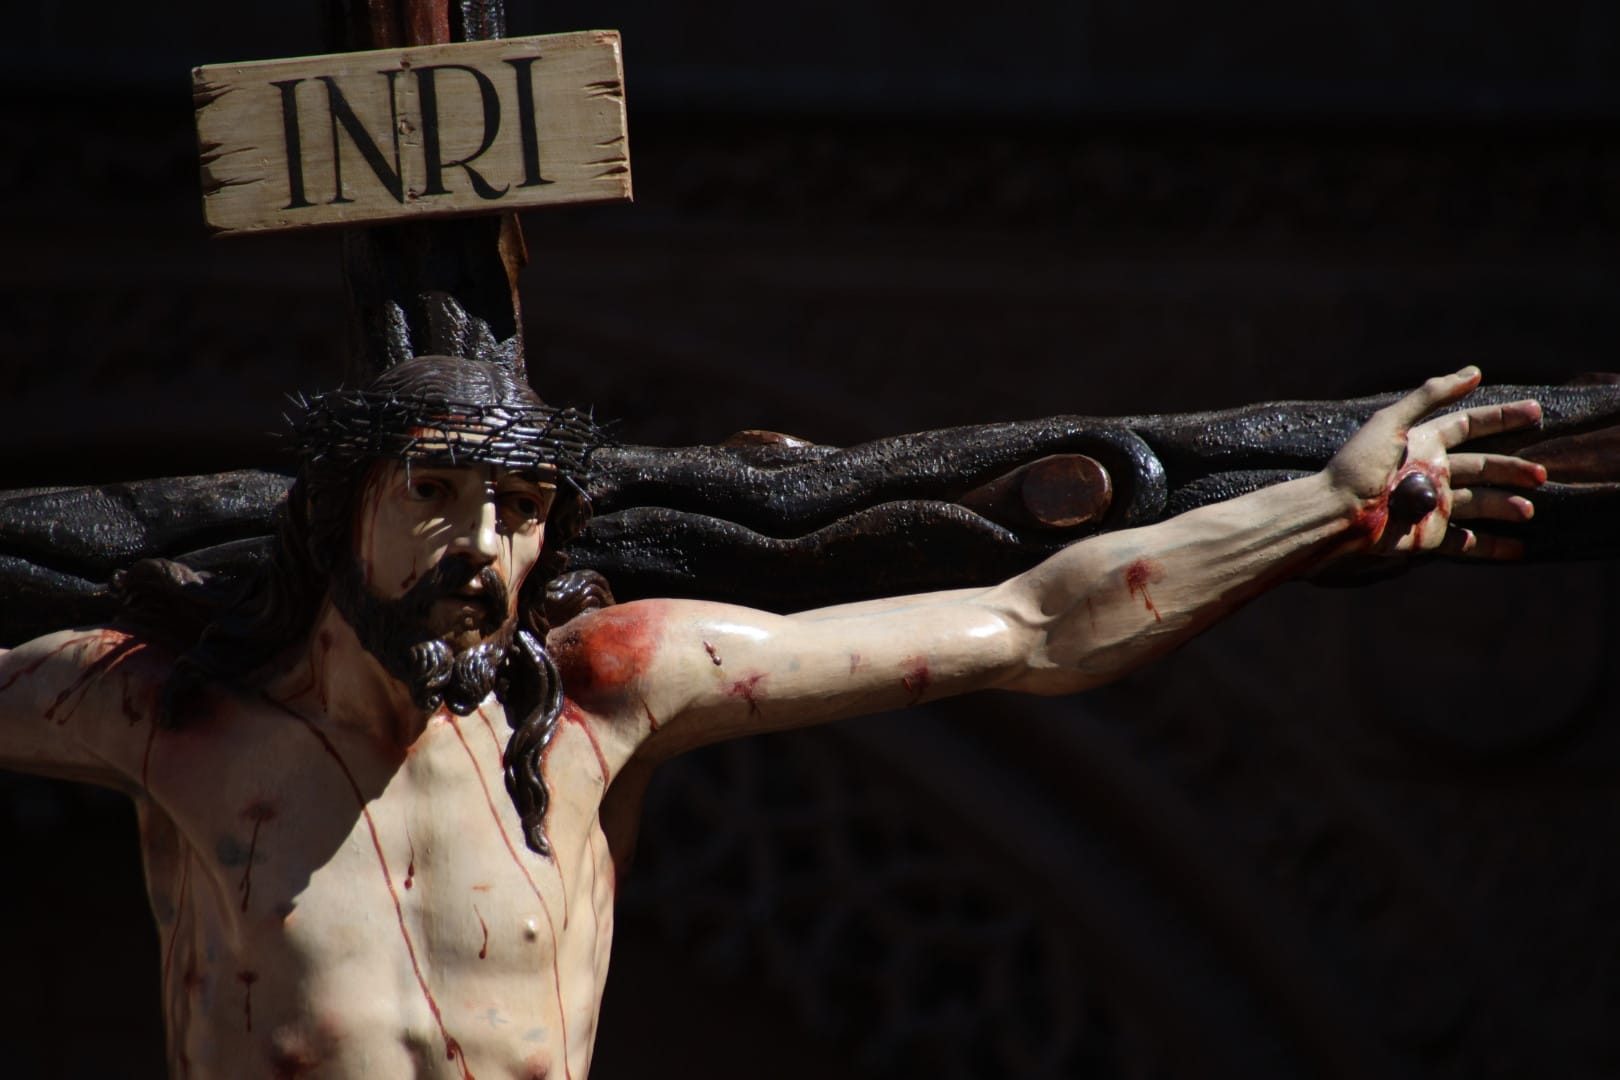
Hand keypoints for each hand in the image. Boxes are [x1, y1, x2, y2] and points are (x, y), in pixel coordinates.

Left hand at [1325, 366, 1546, 557]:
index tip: (1536, 412)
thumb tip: (1474, 372)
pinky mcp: (1429, 535)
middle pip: (1483, 467)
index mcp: (1423, 443)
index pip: (1469, 425)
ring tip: (1528, 510)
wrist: (1337, 514)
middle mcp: (1432, 472)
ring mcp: (1433, 504)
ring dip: (1507, 506)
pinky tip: (1518, 547)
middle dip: (1512, 470)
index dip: (1501, 419)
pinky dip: (1491, 545)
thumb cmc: (1358, 465)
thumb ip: (1430, 396)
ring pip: (1481, 502)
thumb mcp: (1390, 422)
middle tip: (1541, 475)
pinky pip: (1466, 542)